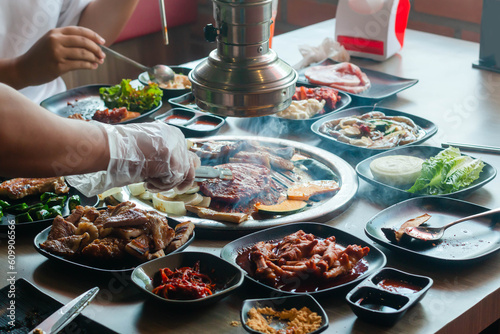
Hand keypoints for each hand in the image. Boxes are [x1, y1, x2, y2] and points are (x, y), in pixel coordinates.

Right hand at [16, 26, 105, 85]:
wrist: (24, 69)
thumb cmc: (40, 56)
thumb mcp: (50, 42)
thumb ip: (67, 40)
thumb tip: (91, 44)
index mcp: (55, 32)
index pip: (79, 31)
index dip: (94, 36)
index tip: (103, 42)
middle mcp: (56, 41)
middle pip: (84, 42)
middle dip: (96, 49)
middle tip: (103, 55)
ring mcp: (57, 53)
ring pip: (83, 54)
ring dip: (94, 58)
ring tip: (99, 61)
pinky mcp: (58, 66)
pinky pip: (79, 65)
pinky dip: (89, 65)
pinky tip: (93, 66)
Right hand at [66, 121, 199, 196]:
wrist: (114, 148)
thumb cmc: (124, 149)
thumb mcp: (149, 147)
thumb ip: (165, 154)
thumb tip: (176, 169)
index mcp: (173, 133)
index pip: (188, 154)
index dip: (184, 170)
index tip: (176, 180)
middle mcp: (178, 139)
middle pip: (191, 166)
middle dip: (181, 179)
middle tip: (173, 187)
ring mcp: (177, 150)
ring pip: (182, 175)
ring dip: (166, 184)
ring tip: (150, 183)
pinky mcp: (173, 161)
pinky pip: (173, 180)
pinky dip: (160, 185)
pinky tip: (148, 182)